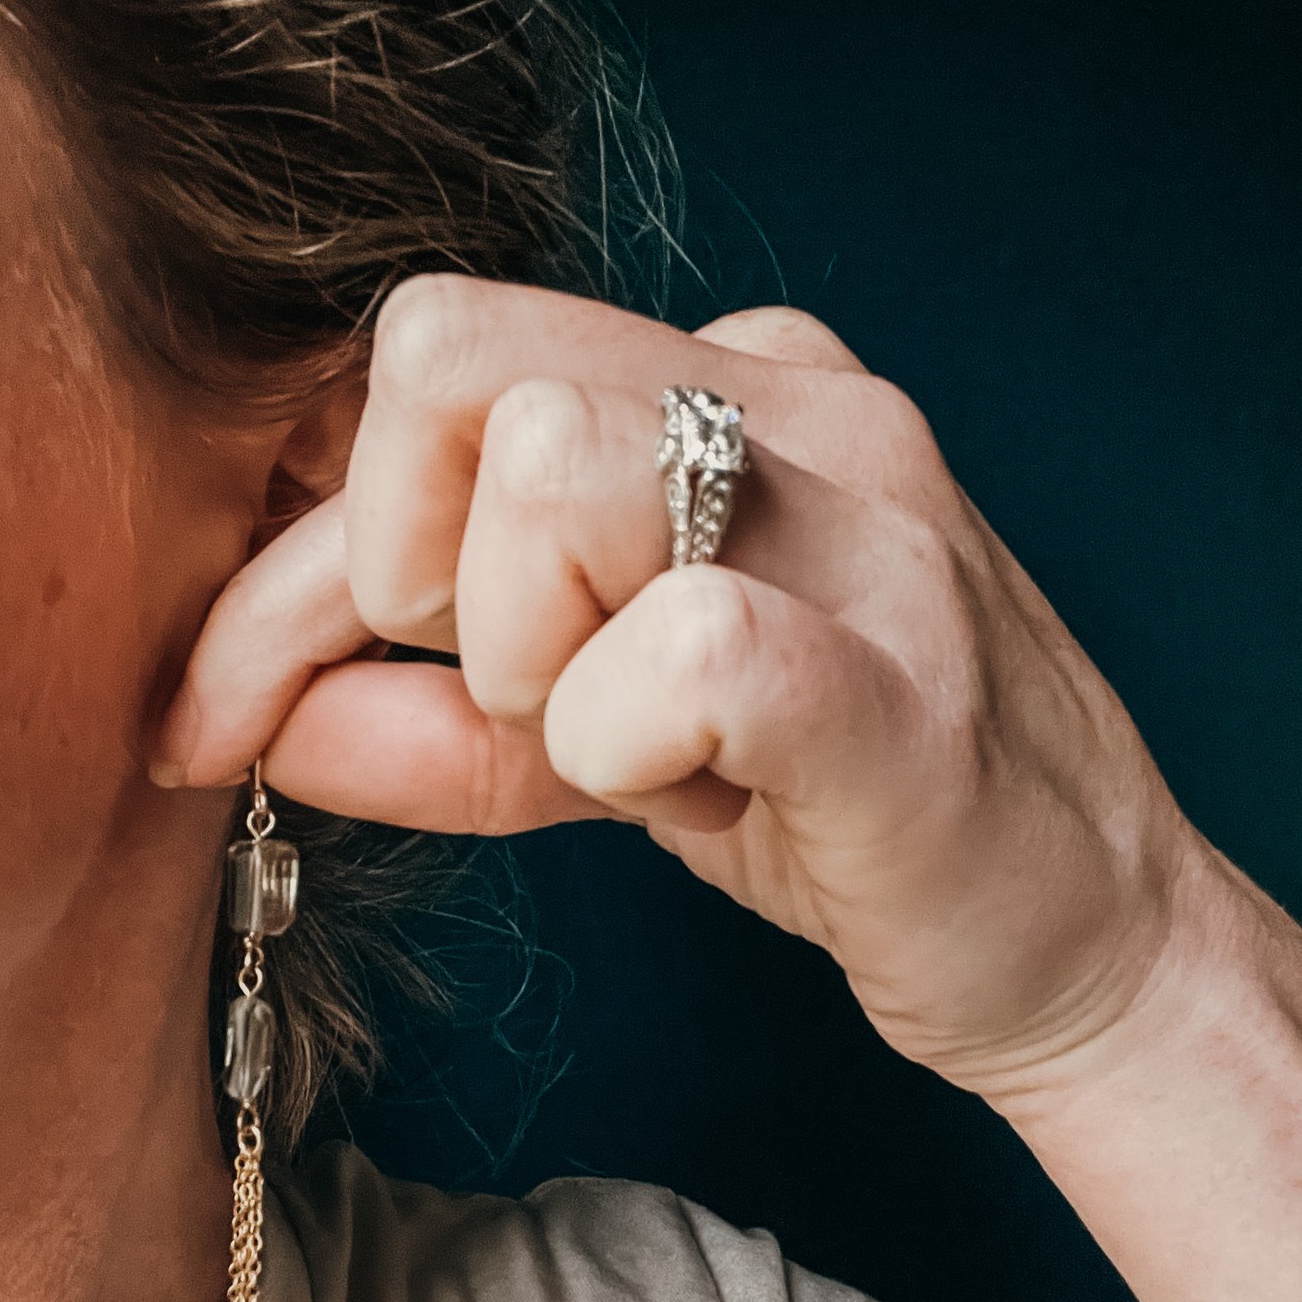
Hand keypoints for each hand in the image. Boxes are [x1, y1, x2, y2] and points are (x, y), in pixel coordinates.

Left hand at [151, 275, 1196, 1104]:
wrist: (1077, 938)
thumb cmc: (839, 815)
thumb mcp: (609, 746)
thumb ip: (437, 718)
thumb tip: (257, 723)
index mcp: (725, 385)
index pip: (428, 369)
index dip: (286, 558)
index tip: (224, 714)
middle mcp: (801, 404)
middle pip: (452, 363)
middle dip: (402, 575)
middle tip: (507, 706)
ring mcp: (867, 524)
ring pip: (549, 471)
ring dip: (519, 658)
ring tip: (628, 756)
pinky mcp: (899, 681)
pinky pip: (682, 647)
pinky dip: (613, 742)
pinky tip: (687, 800)